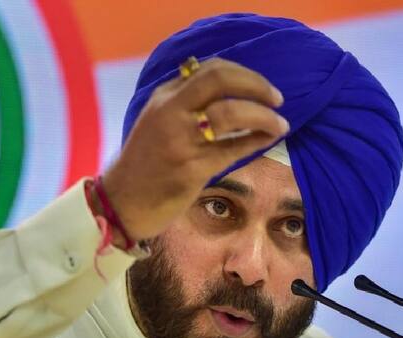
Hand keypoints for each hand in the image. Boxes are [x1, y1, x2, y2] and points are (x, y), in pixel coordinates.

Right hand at [99, 58, 288, 240]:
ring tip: (281, 124)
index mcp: (164, 98)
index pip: (209, 69)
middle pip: (220, 80)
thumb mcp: (157, 122)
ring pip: (231, 113)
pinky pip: (233, 149)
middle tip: (278, 99)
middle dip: (257, 85)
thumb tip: (228, 93)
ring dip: (264, 116)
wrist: (122, 203)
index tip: (261, 87)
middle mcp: (171, 112)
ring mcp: (181, 140)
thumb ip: (184, 104)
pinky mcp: (191, 169)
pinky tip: (267, 140)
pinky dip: (256, 141)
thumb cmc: (144, 164)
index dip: (243, 74)